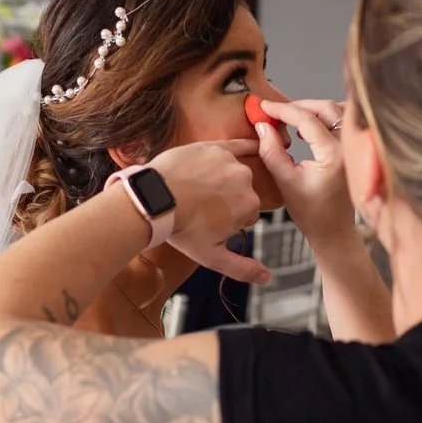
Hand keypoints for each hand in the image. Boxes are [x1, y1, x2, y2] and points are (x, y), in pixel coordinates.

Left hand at [148, 140, 269, 283]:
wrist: (155, 201)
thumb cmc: (181, 228)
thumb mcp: (212, 256)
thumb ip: (242, 269)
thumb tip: (266, 278)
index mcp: (250, 207)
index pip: (248, 215)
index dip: (231, 221)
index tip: (213, 223)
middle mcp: (246, 181)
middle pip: (244, 193)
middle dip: (229, 201)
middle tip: (203, 208)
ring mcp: (231, 162)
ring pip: (237, 174)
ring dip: (226, 180)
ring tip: (200, 189)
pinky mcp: (215, 147)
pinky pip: (238, 144)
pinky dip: (247, 146)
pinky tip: (256, 144)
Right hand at [255, 99, 354, 248]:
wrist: (333, 230)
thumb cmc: (311, 212)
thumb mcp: (285, 182)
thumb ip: (272, 151)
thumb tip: (262, 125)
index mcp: (333, 155)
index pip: (306, 120)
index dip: (282, 110)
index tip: (264, 107)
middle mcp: (348, 147)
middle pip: (325, 108)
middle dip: (298, 106)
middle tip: (275, 110)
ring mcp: (355, 148)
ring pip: (336, 111)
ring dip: (313, 109)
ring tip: (290, 117)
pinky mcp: (354, 150)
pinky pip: (343, 122)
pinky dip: (326, 117)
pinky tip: (308, 128)